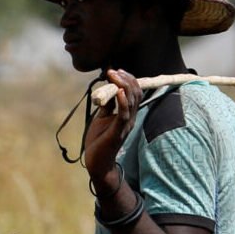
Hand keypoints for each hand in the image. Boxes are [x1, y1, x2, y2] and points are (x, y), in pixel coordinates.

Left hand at [82, 69, 141, 196]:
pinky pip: (124, 114)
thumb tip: (107, 89)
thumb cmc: (99, 141)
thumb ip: (107, 105)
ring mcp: (126, 125)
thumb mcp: (102, 118)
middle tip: (113, 71)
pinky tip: (119, 92)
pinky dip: (122, 102)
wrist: (97, 163)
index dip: (128, 79)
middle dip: (126, 79)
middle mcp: (130, 118)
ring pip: (131, 101)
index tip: (115, 70)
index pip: (134, 92)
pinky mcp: (118, 132)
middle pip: (136, 93)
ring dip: (123, 86)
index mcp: (127, 114)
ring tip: (113, 75)